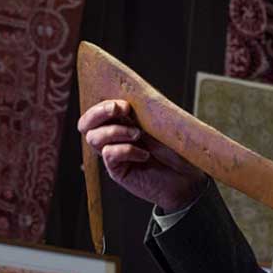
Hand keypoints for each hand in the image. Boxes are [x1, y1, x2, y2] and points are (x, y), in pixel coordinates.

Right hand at [77, 99, 206, 211]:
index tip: (124, 104)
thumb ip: (142, 109)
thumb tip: (130, 96)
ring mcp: (113, 154)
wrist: (187, 176)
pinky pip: (109, 155)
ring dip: (115, 131)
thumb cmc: (175, 148)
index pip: (95, 110)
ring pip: (93, 138)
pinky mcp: (117, 171)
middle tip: (122, 110)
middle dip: (99, 113)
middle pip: (85, 124)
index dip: (102, 105)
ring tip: (138, 135)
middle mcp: (113, 137)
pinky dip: (126, 150)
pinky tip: (144, 154)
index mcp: (120, 121)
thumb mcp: (160, 122)